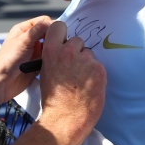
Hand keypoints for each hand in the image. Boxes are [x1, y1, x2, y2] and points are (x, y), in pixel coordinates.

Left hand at [0, 15, 51, 100]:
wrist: (1, 82)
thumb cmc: (7, 60)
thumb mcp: (24, 41)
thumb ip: (38, 29)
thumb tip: (54, 23)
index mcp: (24, 30)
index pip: (43, 21)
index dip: (51, 26)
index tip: (57, 34)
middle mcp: (29, 40)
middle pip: (48, 35)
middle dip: (54, 40)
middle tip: (57, 46)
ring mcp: (33, 52)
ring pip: (50, 48)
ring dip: (52, 52)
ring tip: (53, 57)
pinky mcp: (36, 65)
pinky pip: (48, 60)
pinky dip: (51, 62)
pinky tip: (51, 65)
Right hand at [35, 22, 105, 144]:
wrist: (65, 119)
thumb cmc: (53, 99)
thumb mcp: (45, 72)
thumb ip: (54, 57)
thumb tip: (62, 50)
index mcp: (52, 51)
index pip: (59, 26)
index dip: (62, 33)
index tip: (64, 40)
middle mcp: (69, 52)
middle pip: (77, 40)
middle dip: (76, 51)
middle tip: (74, 67)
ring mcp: (85, 60)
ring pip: (89, 54)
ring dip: (86, 63)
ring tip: (80, 81)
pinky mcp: (99, 70)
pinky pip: (98, 65)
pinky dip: (95, 74)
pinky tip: (88, 86)